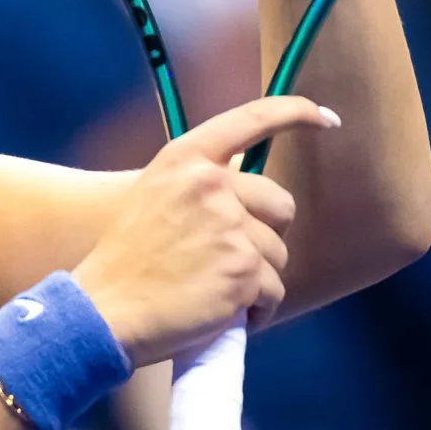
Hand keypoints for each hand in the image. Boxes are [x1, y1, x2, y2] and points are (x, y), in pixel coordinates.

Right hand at [73, 96, 336, 365]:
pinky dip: (258, 310)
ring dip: (257, 279)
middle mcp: (211, 185)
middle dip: (267, 235)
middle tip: (234, 261)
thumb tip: (250, 196)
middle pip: (280, 204)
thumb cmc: (125, 263)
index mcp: (185, 159)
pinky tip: (227, 316)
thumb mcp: (154, 197)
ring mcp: (230, 228)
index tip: (327, 119)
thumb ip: (200, 186)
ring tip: (219, 295)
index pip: (252, 119)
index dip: (297, 113)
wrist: (104, 312)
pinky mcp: (243, 272)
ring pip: (277, 255)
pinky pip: (273, 291)